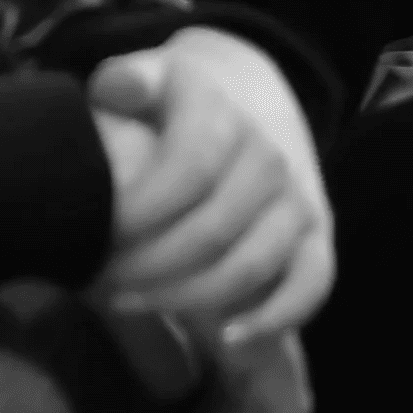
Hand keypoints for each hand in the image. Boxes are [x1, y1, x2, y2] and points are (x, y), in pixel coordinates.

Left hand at [86, 29, 334, 349]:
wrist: (249, 93)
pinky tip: (229, 339)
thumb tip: (118, 88)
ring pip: (252, 264)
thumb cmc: (176, 96)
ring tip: (130, 303)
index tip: (93, 237)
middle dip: (148, 266)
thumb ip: (127, 79)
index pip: (185, 172)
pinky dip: (276, 316)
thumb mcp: (146, 73)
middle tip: (96, 280)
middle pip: (212, 229)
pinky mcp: (320, 233)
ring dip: (190, 296)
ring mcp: (299, 198)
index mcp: (221, 113)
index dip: (138, 213)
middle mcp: (268, 156)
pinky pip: (312, 283)